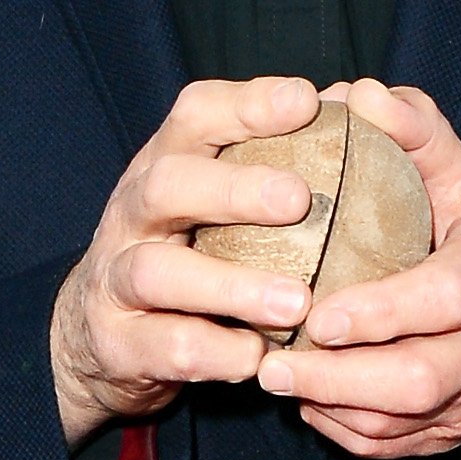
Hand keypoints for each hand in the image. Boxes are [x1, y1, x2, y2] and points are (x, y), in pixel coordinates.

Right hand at [49, 76, 324, 446]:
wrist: (103, 339)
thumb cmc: (189, 255)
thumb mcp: (220, 203)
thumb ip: (278, 159)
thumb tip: (357, 103)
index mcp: (167, 166)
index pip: (196, 116)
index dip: (247, 105)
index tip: (306, 102)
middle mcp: (134, 214)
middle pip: (168, 184)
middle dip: (234, 189)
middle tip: (299, 200)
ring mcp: (116, 279)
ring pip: (158, 272)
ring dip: (231, 286)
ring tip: (296, 302)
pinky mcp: (118, 343)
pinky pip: (165, 346)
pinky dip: (216, 352)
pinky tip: (258, 356)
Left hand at [256, 79, 460, 459]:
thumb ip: (418, 134)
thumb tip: (356, 94)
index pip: (447, 297)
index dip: (383, 312)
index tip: (319, 313)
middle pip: (419, 377)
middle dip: (338, 376)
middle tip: (271, 362)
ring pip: (402, 423)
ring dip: (331, 406)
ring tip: (274, 377)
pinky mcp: (458, 432)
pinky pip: (395, 447)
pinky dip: (344, 430)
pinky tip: (307, 400)